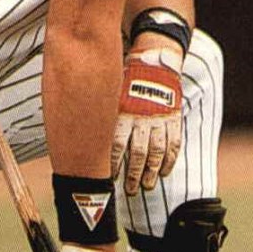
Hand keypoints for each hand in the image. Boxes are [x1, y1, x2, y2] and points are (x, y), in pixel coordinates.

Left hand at [111, 48, 182, 194]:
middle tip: (129, 190)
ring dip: (151, 171)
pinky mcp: (173, 119)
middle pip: (137, 152)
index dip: (113, 163)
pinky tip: (163, 172)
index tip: (110, 177)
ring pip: (156, 152)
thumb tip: (79, 132)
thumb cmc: (126, 80)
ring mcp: (160, 119)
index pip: (117, 143)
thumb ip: (101, 113)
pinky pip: (173, 144)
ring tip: (146, 186)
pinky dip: (169, 160)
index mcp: (124, 111)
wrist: (154, 62)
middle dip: (133, 174)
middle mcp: (143, 117)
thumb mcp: (111, 94)